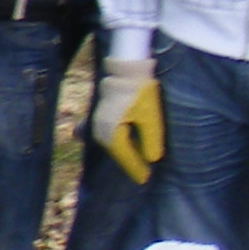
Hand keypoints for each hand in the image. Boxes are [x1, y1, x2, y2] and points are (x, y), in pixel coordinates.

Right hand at [93, 59, 163, 182]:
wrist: (125, 70)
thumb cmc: (140, 93)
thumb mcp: (150, 117)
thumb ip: (151, 140)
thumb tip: (151, 159)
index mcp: (112, 132)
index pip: (125, 156)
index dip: (136, 168)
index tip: (145, 179)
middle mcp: (100, 129)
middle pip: (115, 152)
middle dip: (128, 164)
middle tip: (141, 174)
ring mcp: (97, 122)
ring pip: (110, 145)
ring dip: (121, 155)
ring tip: (134, 164)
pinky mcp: (98, 116)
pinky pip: (106, 136)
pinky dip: (115, 145)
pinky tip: (123, 147)